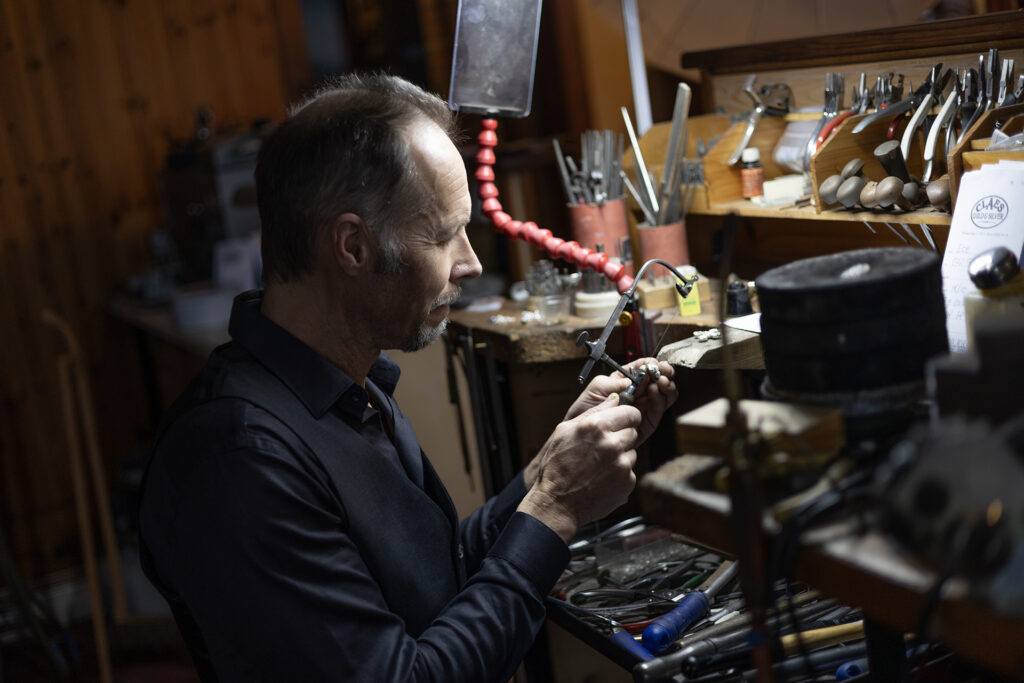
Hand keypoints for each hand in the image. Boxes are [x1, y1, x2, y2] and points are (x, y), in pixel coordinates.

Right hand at [518, 395, 640, 542]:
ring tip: (599, 464)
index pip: (631, 412)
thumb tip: (614, 399)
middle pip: (633, 431)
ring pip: (632, 451)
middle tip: (604, 446)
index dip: (626, 416)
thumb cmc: (556, 466)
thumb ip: (593, 412)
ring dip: (621, 455)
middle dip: (622, 436)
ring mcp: (622, 465)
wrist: (557, 503)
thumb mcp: (565, 431)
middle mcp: (612, 444)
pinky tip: (602, 477)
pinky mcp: (628, 482)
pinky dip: (620, 473)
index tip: (621, 421)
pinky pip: (630, 471)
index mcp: (596, 427)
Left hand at [564, 358, 677, 445]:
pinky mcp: (649, 421)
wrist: (584, 433)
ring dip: (666, 385)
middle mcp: (639, 392)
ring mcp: (645, 406)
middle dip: (664, 372)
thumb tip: (636, 377)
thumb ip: (616, 380)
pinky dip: (661, 398)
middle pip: (659, 378)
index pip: (644, 368)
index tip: (654, 363)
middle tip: (662, 371)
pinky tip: (654, 391)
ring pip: (665, 393)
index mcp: (626, 380)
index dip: (652, 363)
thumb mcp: (597, 387)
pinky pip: (660, 408)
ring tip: (659, 381)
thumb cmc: (586, 409)